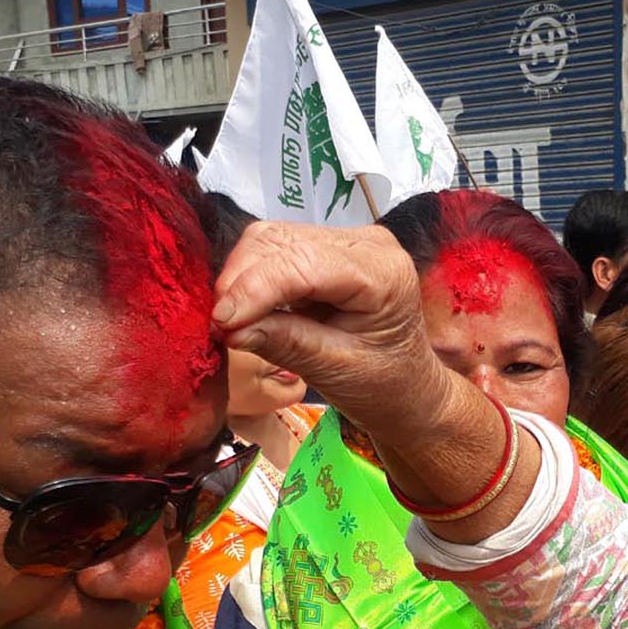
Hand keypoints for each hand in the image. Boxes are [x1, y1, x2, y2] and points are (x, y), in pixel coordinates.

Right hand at [213, 222, 450, 439]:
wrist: (408, 389)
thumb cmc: (383, 386)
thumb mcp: (336, 371)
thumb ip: (286, 343)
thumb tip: (231, 328)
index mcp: (383, 273)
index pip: (304, 263)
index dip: (255, 288)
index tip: (220, 320)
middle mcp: (366, 243)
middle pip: (281, 241)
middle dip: (241, 279)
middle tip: (219, 325)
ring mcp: (346, 241)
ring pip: (271, 239)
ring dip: (242, 276)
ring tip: (231, 319)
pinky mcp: (327, 248)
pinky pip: (276, 250)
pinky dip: (252, 276)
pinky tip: (247, 308)